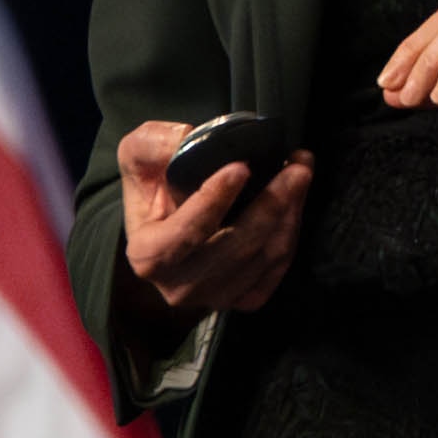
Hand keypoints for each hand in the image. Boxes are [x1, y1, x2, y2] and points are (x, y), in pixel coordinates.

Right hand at [114, 120, 313, 319]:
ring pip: (264, 256)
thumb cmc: (153, 192)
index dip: (215, 200)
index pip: (188, 231)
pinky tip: (294, 204)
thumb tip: (185, 138)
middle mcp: (180, 287)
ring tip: (301, 174)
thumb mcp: (136, 159)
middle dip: (272, 203)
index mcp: (150, 256)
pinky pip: (276, 269)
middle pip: (237, 245)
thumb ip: (151, 145)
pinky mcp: (242, 300)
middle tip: (297, 166)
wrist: (164, 234)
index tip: (242, 167)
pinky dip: (291, 233)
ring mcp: (214, 297)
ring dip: (290, 213)